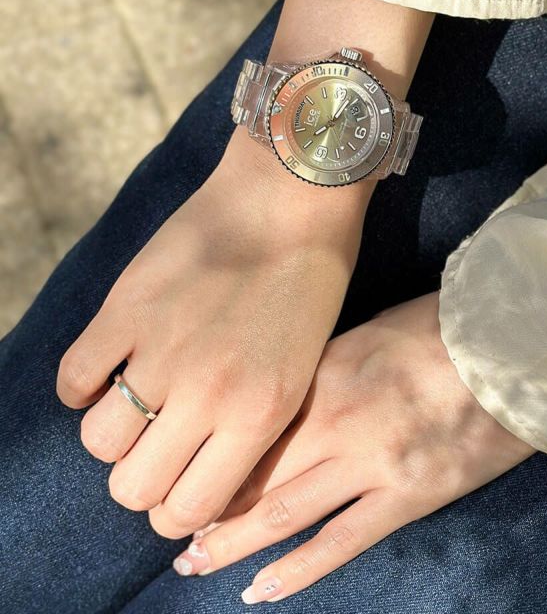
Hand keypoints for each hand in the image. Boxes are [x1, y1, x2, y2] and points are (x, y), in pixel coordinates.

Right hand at [56, 127, 371, 538]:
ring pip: (98, 441)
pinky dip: (84, 383)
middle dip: (143, 476)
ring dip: (114, 431)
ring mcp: (159, 351)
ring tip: (137, 401)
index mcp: (260, 414)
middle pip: (133, 487)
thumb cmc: (314, 277)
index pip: (189, 510)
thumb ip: (256, 421)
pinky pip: (74, 379)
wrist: (291, 195)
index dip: (178, 507)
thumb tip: (209, 466)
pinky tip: (112, 364)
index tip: (182, 484)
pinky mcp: (125, 308)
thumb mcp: (305, 365)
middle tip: (158, 445)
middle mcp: (205, 395)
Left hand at [170, 292, 535, 603]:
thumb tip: (285, 395)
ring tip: (194, 563)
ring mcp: (372, 462)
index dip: (210, 453)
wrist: (515, 350)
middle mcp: (337, 420)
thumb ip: (324, 366)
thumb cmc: (443, 328)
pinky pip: (341, 543)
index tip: (181, 471)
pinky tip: (259, 591)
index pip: (251, 423)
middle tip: (171, 527)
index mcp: (326, 372)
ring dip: (233, 543)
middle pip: (255, 472)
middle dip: (208, 503)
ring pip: (284, 513)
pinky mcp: (408, 495)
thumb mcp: (372, 331)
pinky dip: (297, 571)